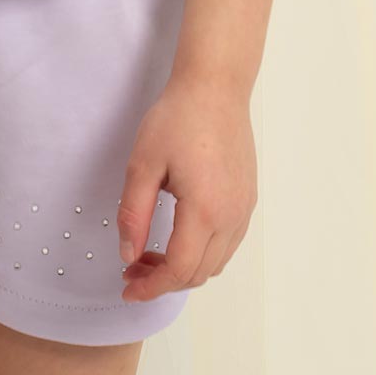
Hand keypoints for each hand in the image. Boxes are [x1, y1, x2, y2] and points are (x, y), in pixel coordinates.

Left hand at [115, 72, 256, 303]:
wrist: (215, 87)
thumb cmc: (179, 117)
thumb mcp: (143, 163)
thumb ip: (133, 213)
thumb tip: (129, 253)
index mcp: (205, 210)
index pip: (179, 269)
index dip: (151, 286)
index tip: (128, 287)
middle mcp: (231, 216)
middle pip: (199, 273)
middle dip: (163, 281)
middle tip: (132, 268)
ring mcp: (243, 209)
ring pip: (216, 263)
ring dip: (184, 269)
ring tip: (151, 254)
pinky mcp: (247, 199)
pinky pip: (228, 243)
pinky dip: (202, 253)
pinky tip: (179, 237)